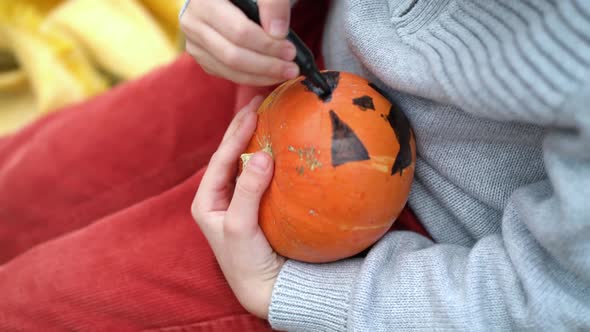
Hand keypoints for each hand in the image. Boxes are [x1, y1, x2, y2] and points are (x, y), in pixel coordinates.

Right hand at [180, 0, 297, 85]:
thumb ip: (272, 4)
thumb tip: (278, 33)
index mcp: (204, 0)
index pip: (239, 32)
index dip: (267, 45)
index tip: (291, 51)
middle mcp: (192, 22)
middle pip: (233, 55)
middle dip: (267, 65)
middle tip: (292, 68)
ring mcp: (194, 42)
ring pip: (229, 69)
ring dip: (261, 76)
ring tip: (285, 73)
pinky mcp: (201, 56)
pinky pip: (226, 74)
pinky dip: (251, 78)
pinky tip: (270, 74)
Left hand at [191, 96, 284, 318]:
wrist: (264, 288)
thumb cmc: (246, 260)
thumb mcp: (241, 226)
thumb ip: (248, 190)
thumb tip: (262, 155)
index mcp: (207, 200)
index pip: (221, 158)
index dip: (236, 133)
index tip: (253, 110)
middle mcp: (219, 197)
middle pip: (229, 155)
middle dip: (241, 128)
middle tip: (257, 101)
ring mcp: (238, 200)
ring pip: (244, 161)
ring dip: (253, 138)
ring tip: (264, 113)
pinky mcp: (255, 205)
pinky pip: (259, 174)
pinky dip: (266, 156)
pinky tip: (276, 143)